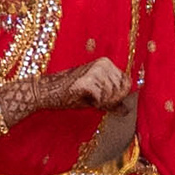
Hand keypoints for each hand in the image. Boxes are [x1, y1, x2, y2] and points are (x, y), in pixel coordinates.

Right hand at [16, 56, 130, 116]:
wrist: (47, 91)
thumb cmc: (70, 93)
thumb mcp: (95, 96)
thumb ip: (112, 101)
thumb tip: (127, 111)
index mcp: (107, 63)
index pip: (127, 84)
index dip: (118, 97)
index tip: (103, 98)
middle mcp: (103, 63)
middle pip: (121, 91)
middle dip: (109, 101)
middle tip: (92, 97)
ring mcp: (96, 70)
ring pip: (112, 96)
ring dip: (100, 102)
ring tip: (85, 96)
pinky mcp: (88, 80)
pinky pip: (101, 100)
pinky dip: (93, 104)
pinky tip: (81, 97)